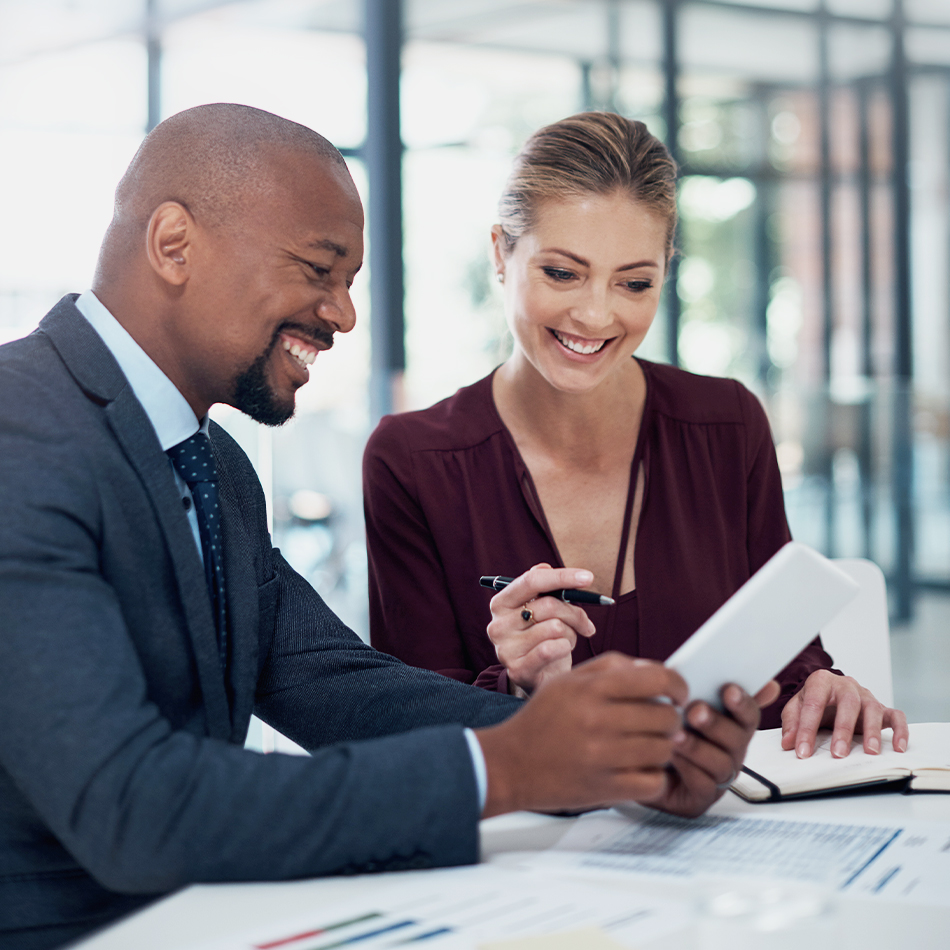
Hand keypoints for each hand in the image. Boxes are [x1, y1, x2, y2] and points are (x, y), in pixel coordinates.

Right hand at [476, 653, 687, 816]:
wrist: (510, 764)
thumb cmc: (542, 719)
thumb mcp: (569, 680)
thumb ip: (612, 667)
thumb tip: (656, 668)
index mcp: (591, 689)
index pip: (657, 679)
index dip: (678, 686)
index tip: (679, 694)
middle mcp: (597, 720)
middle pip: (666, 717)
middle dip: (671, 720)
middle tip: (662, 723)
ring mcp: (602, 756)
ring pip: (664, 750)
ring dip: (663, 749)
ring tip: (648, 746)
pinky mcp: (604, 788)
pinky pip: (654, 782)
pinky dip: (654, 777)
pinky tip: (640, 769)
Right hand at [487, 563, 596, 692]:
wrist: (539, 676)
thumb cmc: (543, 637)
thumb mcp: (543, 609)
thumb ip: (544, 588)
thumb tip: (544, 565)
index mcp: (501, 603)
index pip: (531, 580)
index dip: (562, 576)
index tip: (588, 577)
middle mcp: (497, 625)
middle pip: (548, 605)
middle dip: (574, 612)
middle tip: (586, 623)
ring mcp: (504, 649)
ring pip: (555, 628)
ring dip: (569, 634)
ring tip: (564, 641)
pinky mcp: (517, 670)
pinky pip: (553, 649)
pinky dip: (565, 648)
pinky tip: (561, 652)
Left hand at [638, 680, 780, 818]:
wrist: (629, 762)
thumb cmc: (657, 726)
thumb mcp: (673, 699)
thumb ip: (698, 682)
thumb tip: (743, 673)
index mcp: (728, 724)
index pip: (748, 714)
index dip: (743, 702)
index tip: (728, 690)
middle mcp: (729, 751)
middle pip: (738, 738)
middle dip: (717, 723)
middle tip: (695, 711)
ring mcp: (717, 776)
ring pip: (722, 763)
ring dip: (699, 746)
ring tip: (676, 734)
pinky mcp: (700, 798)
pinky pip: (703, 785)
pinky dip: (688, 768)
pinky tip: (670, 755)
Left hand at [781, 670, 908, 758]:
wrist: (828, 691)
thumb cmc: (814, 700)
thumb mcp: (796, 707)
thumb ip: (791, 723)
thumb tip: (788, 743)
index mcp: (821, 681)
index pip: (813, 704)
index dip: (806, 729)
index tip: (802, 751)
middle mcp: (846, 685)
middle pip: (848, 703)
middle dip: (843, 729)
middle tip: (839, 753)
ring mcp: (865, 695)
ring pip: (872, 709)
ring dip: (872, 731)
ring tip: (870, 752)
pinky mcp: (881, 708)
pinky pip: (896, 716)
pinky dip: (901, 731)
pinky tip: (899, 747)